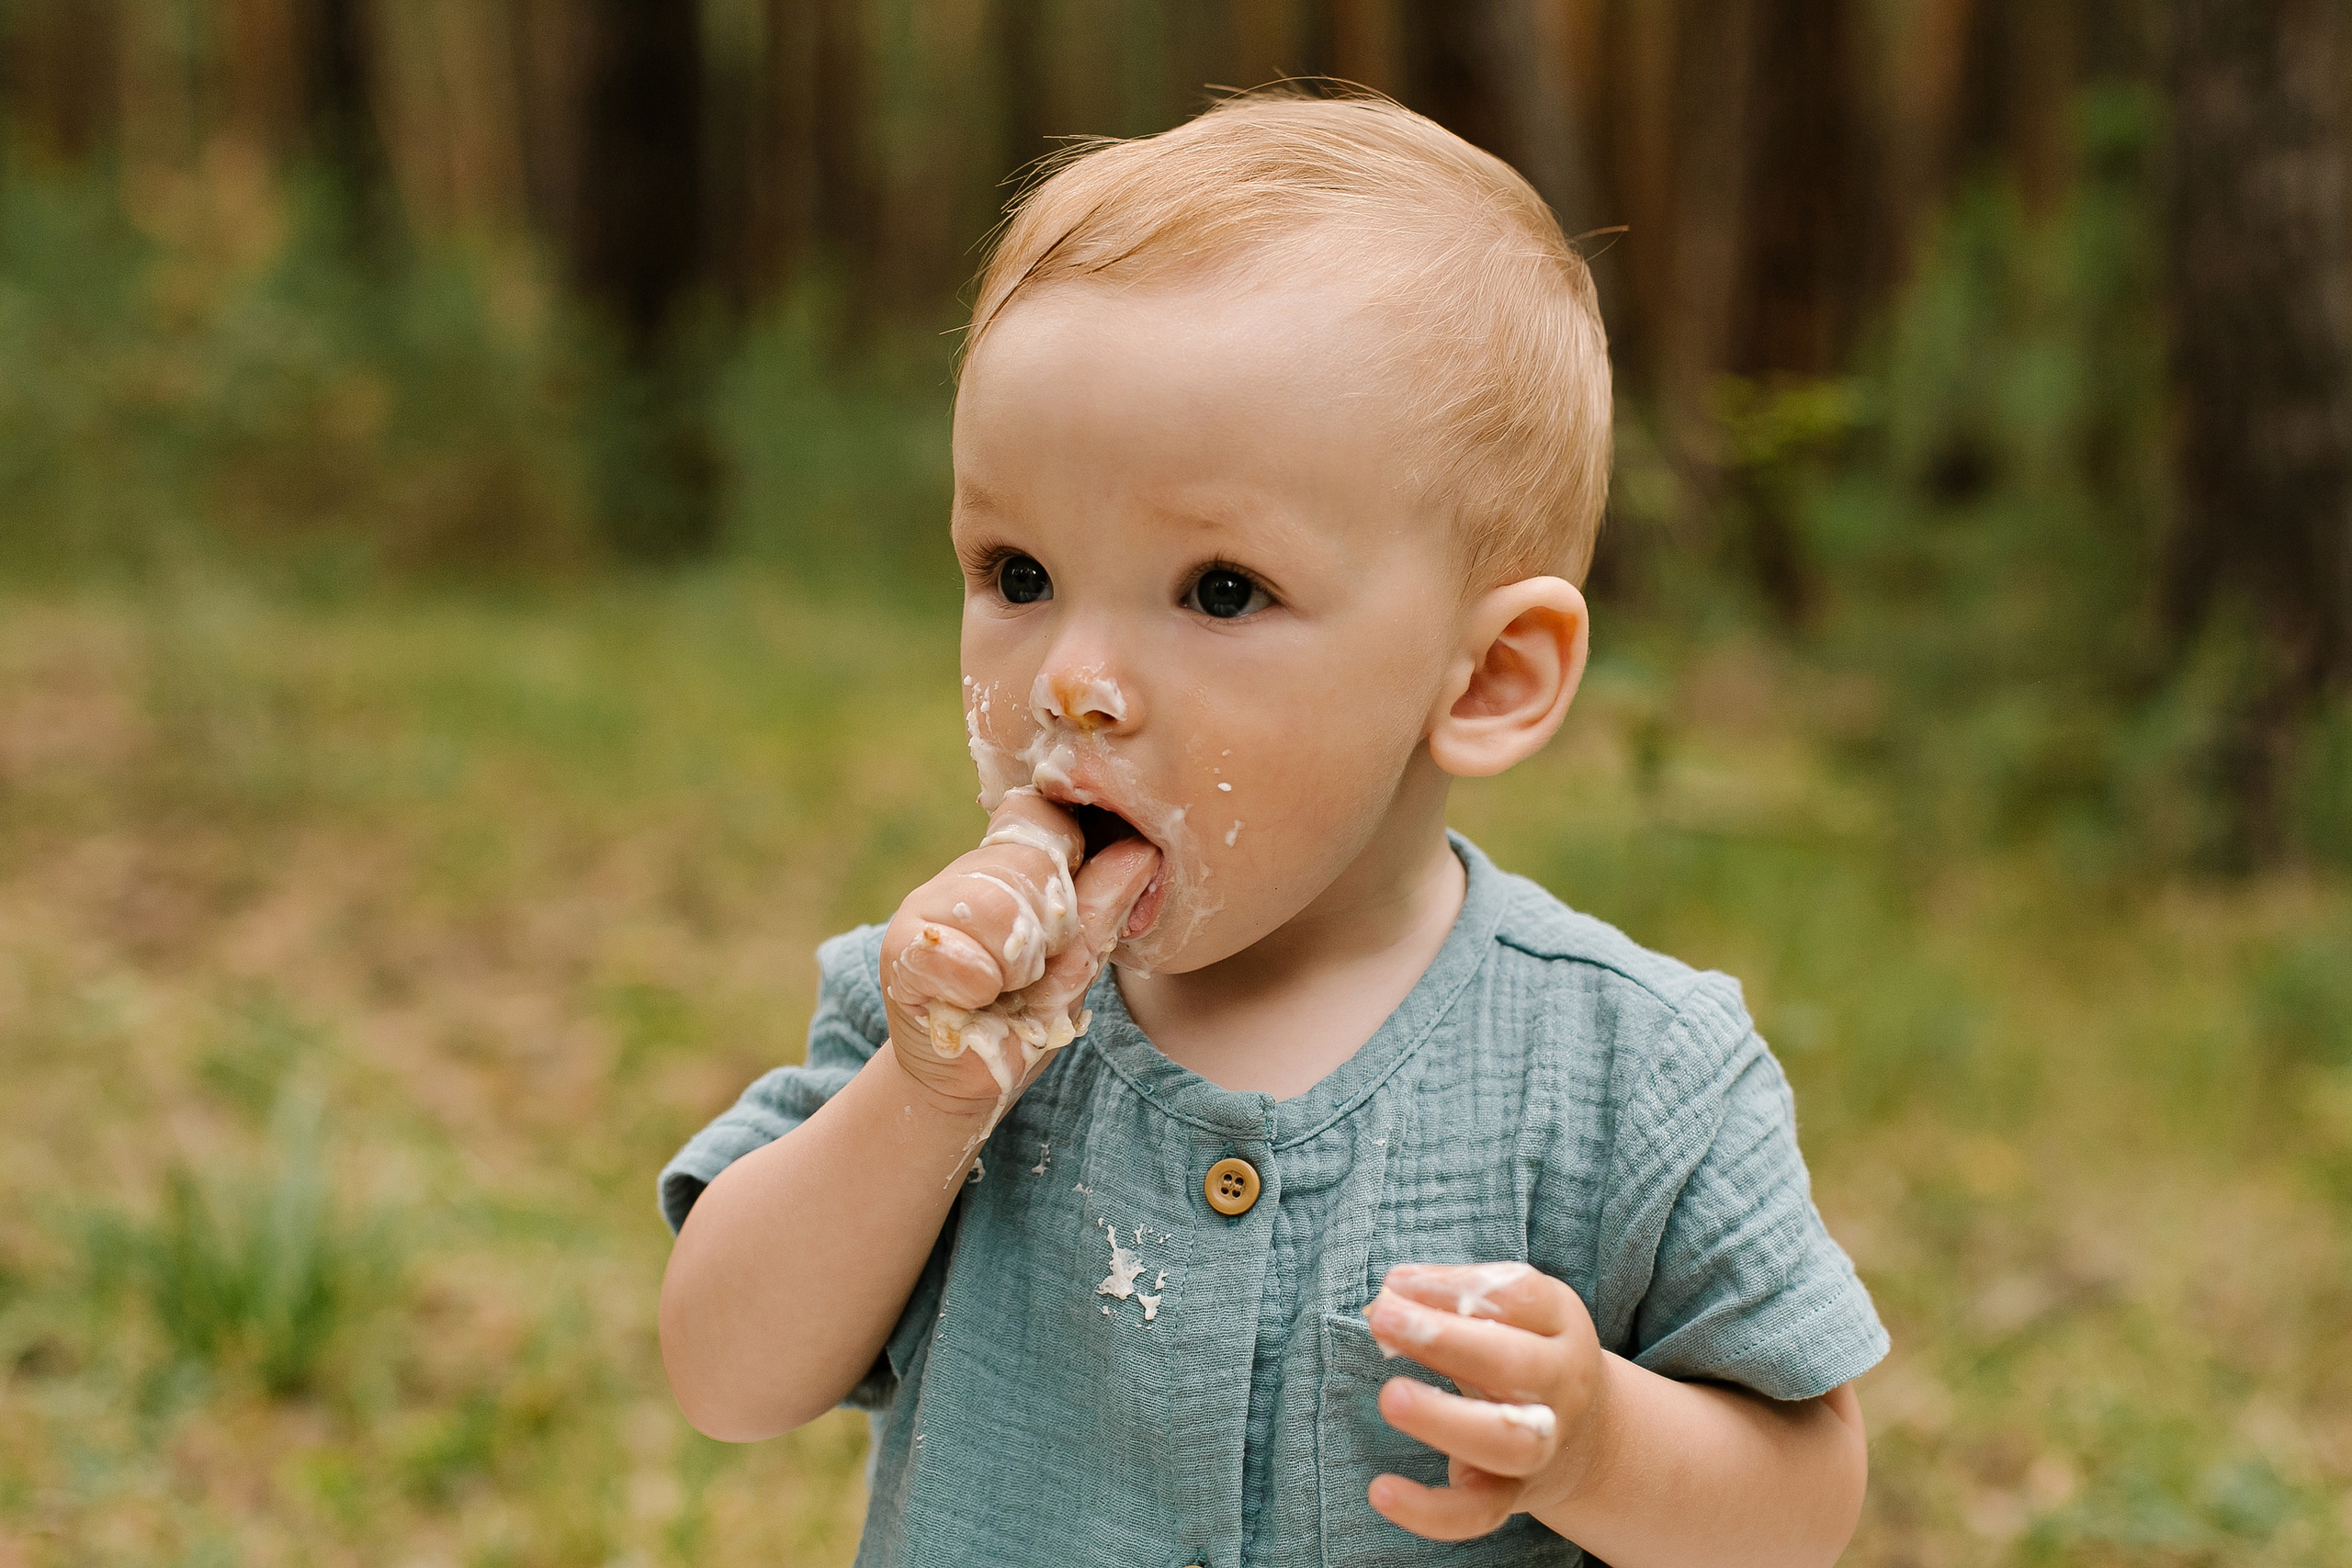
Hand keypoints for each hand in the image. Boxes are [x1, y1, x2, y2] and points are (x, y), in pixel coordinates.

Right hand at [879, 789, 1159, 1112]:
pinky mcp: (896, 949)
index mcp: (1010, 866)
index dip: (1066, 861)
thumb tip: (1142, 849)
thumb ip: (1102, 907)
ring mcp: (924, 906)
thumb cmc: (1022, 1020)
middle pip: (1032, 863)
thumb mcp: (1076, 965)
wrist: (961, 1083)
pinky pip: (955, 953)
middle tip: (1030, 973)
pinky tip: (969, 1003)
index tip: (1063, 918)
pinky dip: (975, 988)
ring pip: (996, 905)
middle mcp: (963, 874)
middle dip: (1050, 932)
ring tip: (1001, 989)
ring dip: (1015, 966)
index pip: (1042, 816)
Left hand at [1361, 1262, 1605, 1540]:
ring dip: (1443, 1418)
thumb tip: (1392, 1292)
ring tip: (1391, 1396)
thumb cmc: (1524, 1354)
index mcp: (1561, 1326)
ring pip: (1507, 1444)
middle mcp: (1561, 1386)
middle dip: (1445, 1340)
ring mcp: (1542, 1446)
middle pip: (1517, 1367)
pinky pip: (1477, 1513)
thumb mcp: (1513, 1315)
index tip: (1395, 1283)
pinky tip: (1380, 1490)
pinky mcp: (1510, 1495)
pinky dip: (1429, 1511)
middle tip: (1383, 1318)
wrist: (1589, 1440)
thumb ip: (1457, 1299)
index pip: (1519, 1297)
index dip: (1454, 1286)